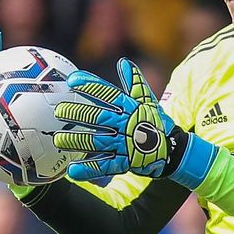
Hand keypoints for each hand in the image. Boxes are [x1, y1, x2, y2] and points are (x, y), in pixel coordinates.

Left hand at [55, 58, 218, 186]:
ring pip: (97, 141)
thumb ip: (135, 82)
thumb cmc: (157, 123)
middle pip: (98, 117)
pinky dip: (88, 169)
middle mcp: (126, 125)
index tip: (72, 80)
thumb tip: (123, 62)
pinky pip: (105, 166)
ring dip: (77, 141)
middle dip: (78, 113)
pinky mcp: (126, 163)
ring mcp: (125, 145)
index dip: (91, 86)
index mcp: (131, 108)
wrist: (175, 150)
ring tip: (58, 140)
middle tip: (59, 111)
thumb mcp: (148, 101)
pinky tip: (72, 171)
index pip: (108, 94)